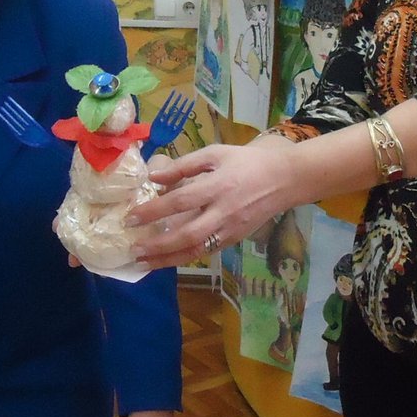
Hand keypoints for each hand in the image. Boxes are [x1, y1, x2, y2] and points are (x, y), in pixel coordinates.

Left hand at [128, 140, 297, 268]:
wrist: (285, 179)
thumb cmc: (247, 162)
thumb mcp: (215, 153)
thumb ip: (184, 165)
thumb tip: (154, 176)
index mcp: (218, 186)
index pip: (180, 201)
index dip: (153, 211)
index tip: (130, 217)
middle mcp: (223, 212)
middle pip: (186, 234)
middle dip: (157, 245)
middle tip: (133, 248)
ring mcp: (230, 230)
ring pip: (195, 250)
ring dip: (167, 260)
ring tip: (143, 262)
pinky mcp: (234, 240)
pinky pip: (206, 252)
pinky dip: (184, 258)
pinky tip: (166, 260)